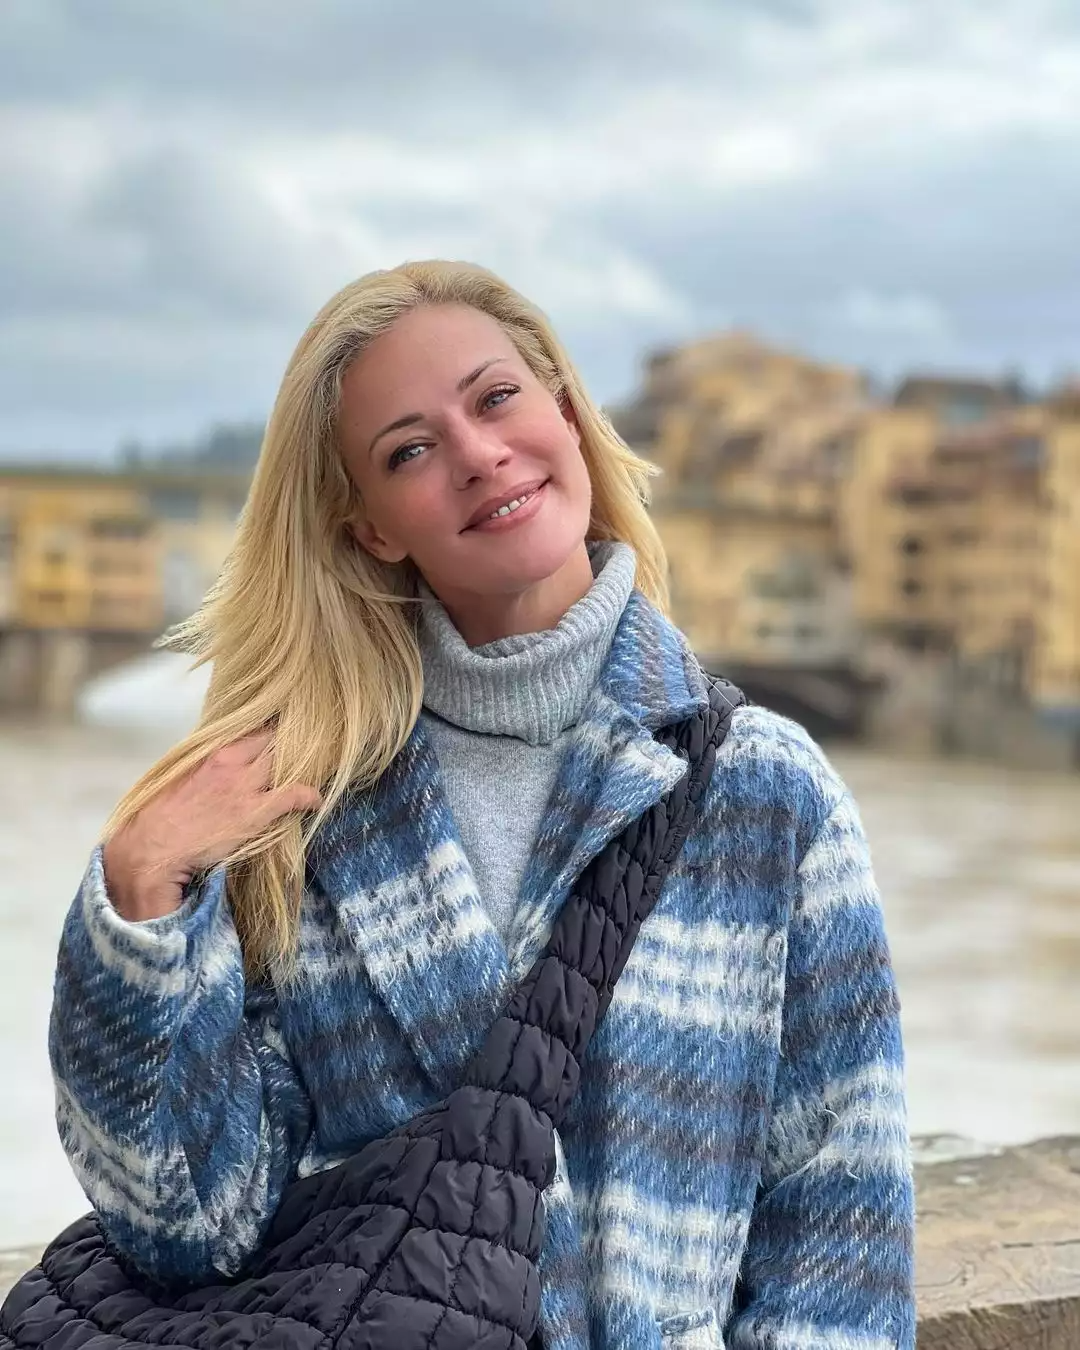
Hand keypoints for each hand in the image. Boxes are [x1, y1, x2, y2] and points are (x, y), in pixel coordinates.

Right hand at [101, 730, 322, 921]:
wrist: (152, 848)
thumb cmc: (161, 816)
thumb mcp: (182, 776)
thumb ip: (206, 765)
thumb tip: (221, 760)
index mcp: (212, 752)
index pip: (253, 730)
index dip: (270, 734)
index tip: (281, 738)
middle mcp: (232, 762)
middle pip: (272, 741)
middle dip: (287, 744)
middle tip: (301, 754)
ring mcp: (245, 786)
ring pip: (284, 763)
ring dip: (298, 767)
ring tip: (310, 774)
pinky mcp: (256, 812)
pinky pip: (293, 794)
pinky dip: (308, 796)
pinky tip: (314, 800)